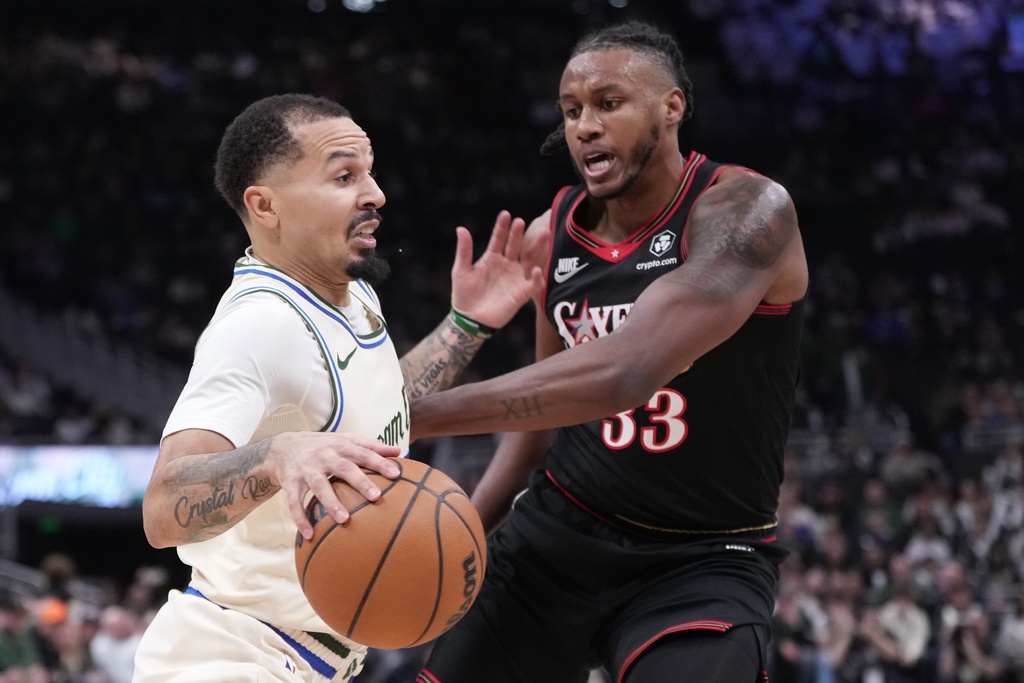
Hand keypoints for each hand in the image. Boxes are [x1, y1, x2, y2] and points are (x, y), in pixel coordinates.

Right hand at [268, 432, 401, 538]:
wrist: (283, 447)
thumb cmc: (324, 446)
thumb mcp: (345, 440)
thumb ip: (371, 445)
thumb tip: (398, 452)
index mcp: (340, 446)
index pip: (363, 453)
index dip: (379, 463)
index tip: (396, 475)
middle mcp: (324, 456)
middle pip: (343, 468)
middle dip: (360, 482)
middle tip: (376, 497)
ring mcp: (307, 470)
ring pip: (319, 486)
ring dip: (331, 503)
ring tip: (345, 520)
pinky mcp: (291, 484)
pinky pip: (294, 503)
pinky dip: (300, 518)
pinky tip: (309, 534)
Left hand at [449, 210, 545, 328]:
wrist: (469, 319)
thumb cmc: (464, 294)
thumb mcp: (461, 270)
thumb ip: (464, 250)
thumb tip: (461, 228)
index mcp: (492, 257)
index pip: (499, 238)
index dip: (502, 227)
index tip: (506, 214)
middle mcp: (507, 264)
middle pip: (516, 246)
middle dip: (519, 234)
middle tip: (521, 221)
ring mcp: (515, 278)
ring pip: (530, 259)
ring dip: (537, 247)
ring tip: (544, 234)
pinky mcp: (521, 293)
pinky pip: (533, 284)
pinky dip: (537, 278)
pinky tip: (537, 270)